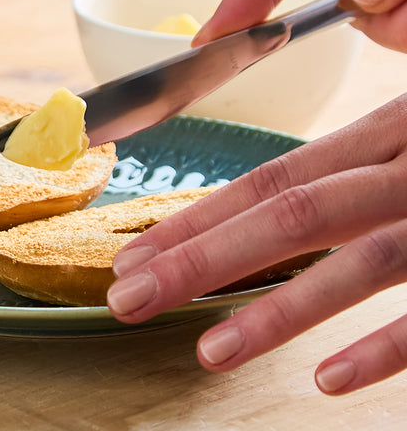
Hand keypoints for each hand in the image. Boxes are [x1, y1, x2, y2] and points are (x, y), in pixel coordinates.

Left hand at [106, 94, 406, 392]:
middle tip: (128, 297)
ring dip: (276, 310)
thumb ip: (359, 128)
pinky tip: (326, 380)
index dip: (199, 216)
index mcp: (385, 132)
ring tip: (208, 351)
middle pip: (291, 212)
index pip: (273, 178)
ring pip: (358, 260)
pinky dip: (381, 347)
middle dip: (200, 256)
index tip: (134, 252)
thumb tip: (267, 131)